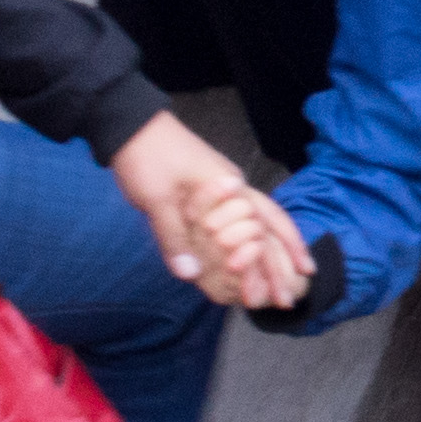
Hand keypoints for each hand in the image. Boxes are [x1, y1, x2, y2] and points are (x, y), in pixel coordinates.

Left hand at [110, 114, 304, 306]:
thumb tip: (190, 275)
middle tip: (289, 295)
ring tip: (285, 275)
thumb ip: (175, 238)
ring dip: (272, 249)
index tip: (288, 288)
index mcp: (229, 188)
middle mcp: (234, 188)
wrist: (131, 126)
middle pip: (270, 225)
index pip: (263, 229)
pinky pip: (240, 218)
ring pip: (259, 221)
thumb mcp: (157, 199)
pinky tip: (251, 251)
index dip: (277, 260)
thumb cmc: (148, 157)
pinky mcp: (209, 189)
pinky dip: (251, 238)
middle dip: (284, 259)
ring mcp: (224, 187)